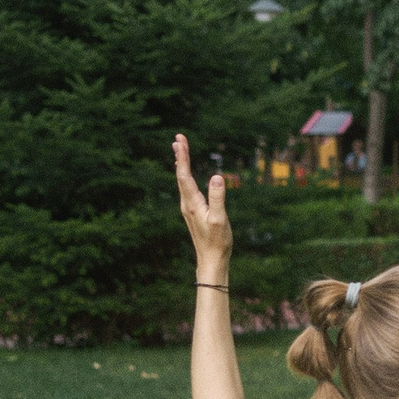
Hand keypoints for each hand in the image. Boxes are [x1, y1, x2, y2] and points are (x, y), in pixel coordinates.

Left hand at [172, 134, 231, 270]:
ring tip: (180, 150)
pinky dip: (186, 175)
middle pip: (181, 175)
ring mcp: (188, 207)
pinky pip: (187, 188)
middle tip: (178, 138)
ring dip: (181, 164)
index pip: (184, 175)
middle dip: (180, 156)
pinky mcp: (193, 211)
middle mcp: (187, 203)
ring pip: (182, 181)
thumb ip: (218, 197)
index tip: (180, 141)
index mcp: (192, 203)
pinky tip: (186, 174)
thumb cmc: (218, 241)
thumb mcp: (220, 219)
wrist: (211, 259)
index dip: (182, 157)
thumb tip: (217, 176)